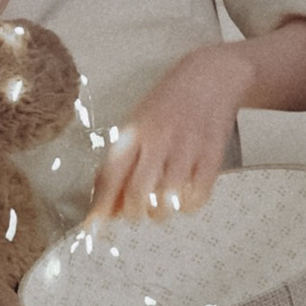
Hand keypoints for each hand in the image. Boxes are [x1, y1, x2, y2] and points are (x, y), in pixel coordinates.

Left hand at [88, 50, 242, 224]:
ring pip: (167, 201)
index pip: (112, 175)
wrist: (213, 75)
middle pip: (138, 194)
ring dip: (162, 212)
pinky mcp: (213, 155)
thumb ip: (122, 162)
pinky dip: (189, 205)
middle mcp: (159, 140)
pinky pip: (197, 196)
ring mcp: (187, 148)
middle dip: (134, 213)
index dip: (100, 207)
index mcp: (135, 131)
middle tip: (138, 212)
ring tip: (163, 203)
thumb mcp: (139, 122)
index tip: (93, 230)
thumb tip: (107, 206)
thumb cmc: (170, 102)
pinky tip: (186, 196)